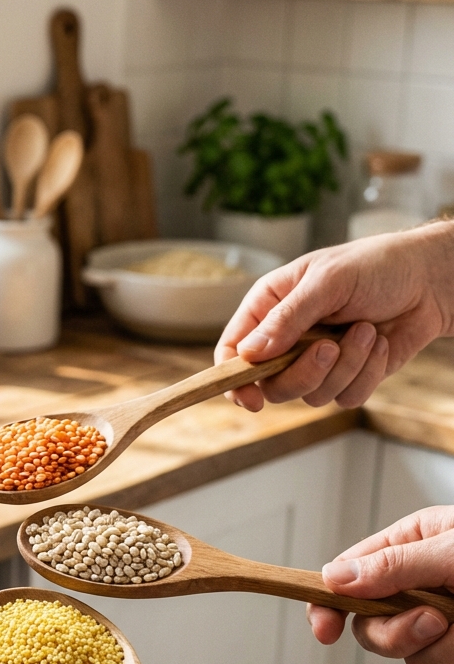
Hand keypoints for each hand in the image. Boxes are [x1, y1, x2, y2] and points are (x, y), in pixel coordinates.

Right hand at [216, 222, 453, 411]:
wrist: (431, 280)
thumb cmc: (377, 266)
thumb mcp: (327, 281)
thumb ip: (287, 318)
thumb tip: (249, 354)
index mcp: (269, 309)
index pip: (232, 351)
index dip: (234, 378)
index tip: (250, 397)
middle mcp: (287, 340)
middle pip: (272, 384)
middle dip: (304, 373)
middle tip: (330, 348)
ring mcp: (316, 362)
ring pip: (311, 395)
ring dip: (346, 366)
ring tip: (367, 331)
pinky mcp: (347, 377)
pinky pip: (345, 398)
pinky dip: (367, 373)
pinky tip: (380, 344)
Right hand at [309, 506, 453, 663]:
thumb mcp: (453, 552)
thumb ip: (394, 564)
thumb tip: (333, 577)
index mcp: (412, 544)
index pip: (349, 573)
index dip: (329, 602)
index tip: (324, 630)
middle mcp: (421, 582)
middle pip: (370, 622)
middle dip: (398, 632)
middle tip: (434, 621)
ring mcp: (440, 618)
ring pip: (407, 654)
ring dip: (439, 650)